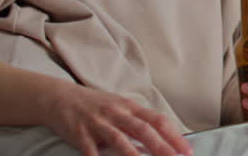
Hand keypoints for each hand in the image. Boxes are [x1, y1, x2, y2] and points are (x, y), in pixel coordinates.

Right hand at [42, 81, 190, 155]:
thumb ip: (139, 122)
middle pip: (144, 130)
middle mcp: (117, 113)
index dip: (174, 136)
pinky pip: (91, 149)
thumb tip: (163, 138)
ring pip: (120, 140)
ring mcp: (98, 123)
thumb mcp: (120, 108)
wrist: (60, 97)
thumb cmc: (96, 105)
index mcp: (130, 107)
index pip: (158, 120)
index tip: (187, 151)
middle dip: (162, 147)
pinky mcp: (80, 133)